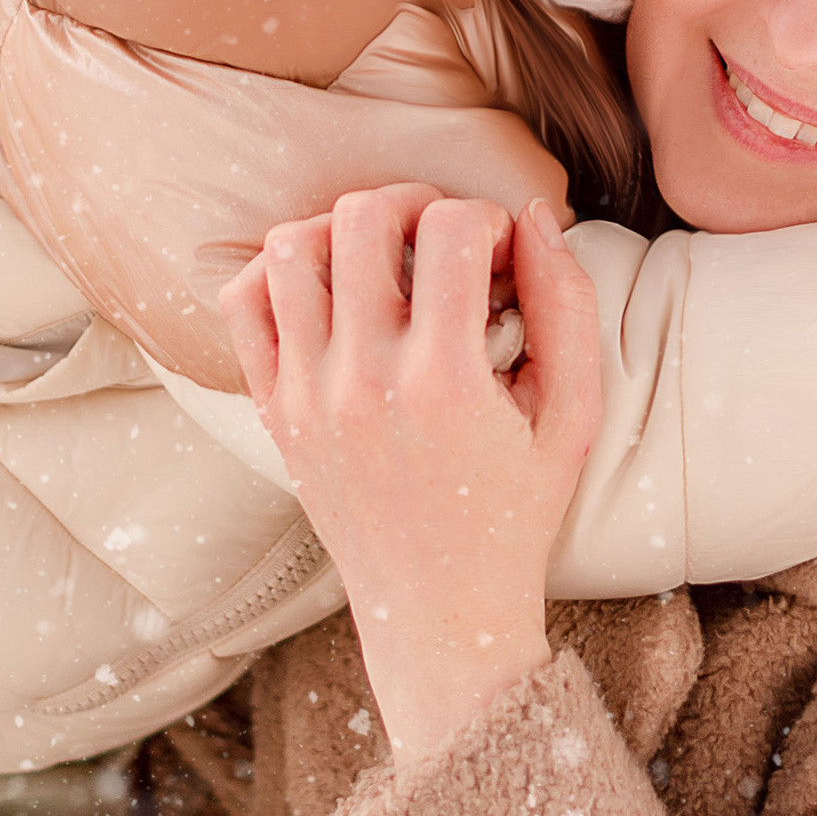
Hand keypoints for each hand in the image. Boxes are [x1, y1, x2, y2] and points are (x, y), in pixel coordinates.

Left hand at [222, 187, 602, 764]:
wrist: (440, 613)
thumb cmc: (517, 513)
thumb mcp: (573, 416)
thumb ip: (567, 306)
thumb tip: (535, 215)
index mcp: (446, 382)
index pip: (451, 228)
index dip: (487, 218)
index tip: (502, 257)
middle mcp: (363, 382)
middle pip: (362, 217)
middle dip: (414, 202)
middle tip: (444, 239)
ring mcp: (307, 397)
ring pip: (290, 247)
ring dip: (343, 229)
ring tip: (385, 259)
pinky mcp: (275, 412)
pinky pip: (243, 303)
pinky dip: (278, 273)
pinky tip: (329, 291)